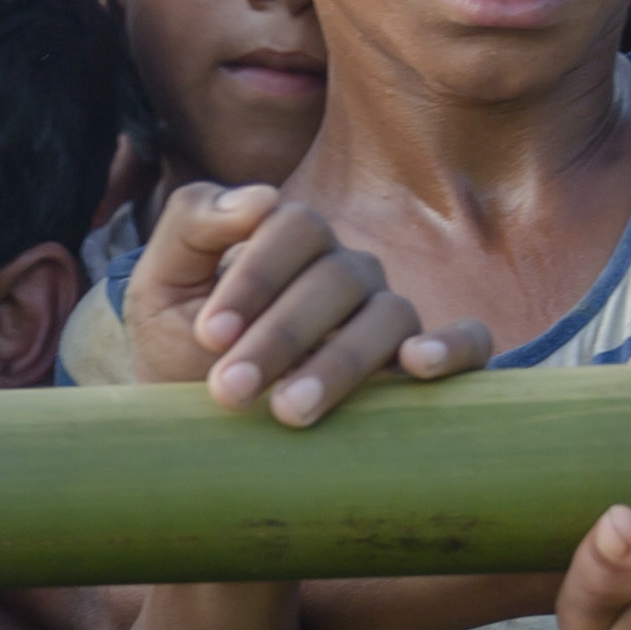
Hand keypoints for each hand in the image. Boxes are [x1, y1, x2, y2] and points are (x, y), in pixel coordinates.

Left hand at [125, 186, 488, 420]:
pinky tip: (418, 366)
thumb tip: (259, 198)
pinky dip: (455, 347)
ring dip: (339, 362)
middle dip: (280, 335)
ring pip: (389, 316)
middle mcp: (348, 272)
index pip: (294, 228)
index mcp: (292, 241)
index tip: (208, 337)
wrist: (199, 431)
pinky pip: (471, 340)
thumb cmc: (178, 353)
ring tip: (288, 412)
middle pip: (336, 277)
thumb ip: (191, 224)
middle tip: (229, 392)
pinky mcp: (427, 365)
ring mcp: (390, 315)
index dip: (255, 277)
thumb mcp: (159, 287)